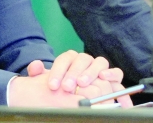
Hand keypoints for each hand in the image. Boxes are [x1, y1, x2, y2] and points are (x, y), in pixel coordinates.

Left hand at [12, 52, 131, 107]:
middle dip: (73, 73)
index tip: (53, 85)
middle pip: (82, 59)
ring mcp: (101, 68)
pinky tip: (105, 79)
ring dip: (91, 72)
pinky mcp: (113, 78)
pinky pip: (117, 73)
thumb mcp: (49, 80)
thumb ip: (38, 72)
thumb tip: (35, 66)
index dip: (58, 71)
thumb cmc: (62, 86)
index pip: (65, 59)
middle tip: (67, 87)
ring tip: (83, 83)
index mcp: (71, 59)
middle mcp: (87, 61)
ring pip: (100, 63)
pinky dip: (113, 75)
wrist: (75, 93)